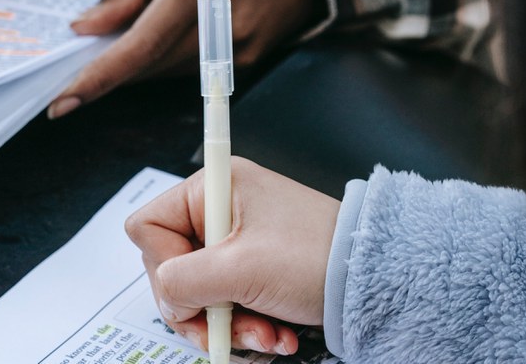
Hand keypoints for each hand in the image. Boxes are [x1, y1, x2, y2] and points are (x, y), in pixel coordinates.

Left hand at [47, 0, 325, 117]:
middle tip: (80, 62)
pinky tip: (160, 39)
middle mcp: (222, 23)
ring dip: (136, 65)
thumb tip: (86, 27)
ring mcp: (238, 48)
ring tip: (125, 38)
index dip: (99, 76)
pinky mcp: (245, 63)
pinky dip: (162, 62)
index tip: (63, 101)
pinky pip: (188, 73)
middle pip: (149, 65)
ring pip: (165, 73)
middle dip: (109, 70)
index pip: (141, 43)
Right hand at [125, 157, 339, 355]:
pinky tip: (274, 335)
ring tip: (264, 336)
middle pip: (171, 266)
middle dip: (199, 307)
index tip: (192, 290)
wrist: (375, 277)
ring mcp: (236, 240)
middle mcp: (219, 209)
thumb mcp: (241, 268)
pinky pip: (225, 301)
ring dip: (227, 323)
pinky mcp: (251, 266)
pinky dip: (245, 325)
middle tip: (225, 327)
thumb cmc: (317, 255)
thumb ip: (183, 281)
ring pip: (198, 291)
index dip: (162, 265)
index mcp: (212, 188)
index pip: (149, 227)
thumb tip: (166, 296)